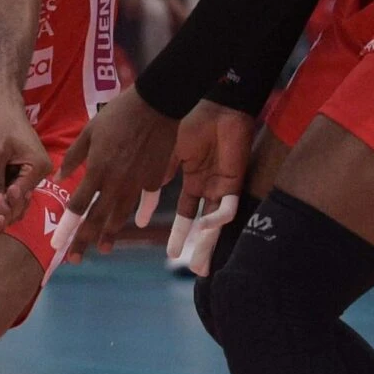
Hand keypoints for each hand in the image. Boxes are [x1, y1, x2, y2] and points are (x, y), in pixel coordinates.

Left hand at [0, 101, 49, 222]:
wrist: (5, 107)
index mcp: (38, 167)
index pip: (20, 195)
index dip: (2, 204)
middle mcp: (43, 172)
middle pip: (22, 197)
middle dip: (4, 205)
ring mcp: (37, 171)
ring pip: (19, 194)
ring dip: (4, 199)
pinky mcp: (30, 169)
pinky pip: (18, 185)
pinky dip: (5, 191)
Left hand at [54, 87, 181, 256]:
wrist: (155, 104)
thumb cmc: (117, 114)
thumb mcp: (89, 131)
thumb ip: (74, 157)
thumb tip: (60, 178)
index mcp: (97, 170)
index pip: (77, 206)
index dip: (67, 227)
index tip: (57, 245)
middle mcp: (116, 182)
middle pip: (97, 218)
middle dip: (84, 240)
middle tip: (73, 259)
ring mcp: (137, 183)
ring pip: (121, 214)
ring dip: (110, 233)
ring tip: (103, 249)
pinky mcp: (154, 178)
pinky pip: (146, 201)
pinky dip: (142, 213)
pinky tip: (138, 225)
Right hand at [169, 100, 253, 270]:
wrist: (213, 103)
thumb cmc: (190, 122)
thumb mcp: (166, 158)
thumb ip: (154, 183)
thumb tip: (140, 208)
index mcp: (194, 181)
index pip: (185, 215)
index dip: (178, 235)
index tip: (172, 254)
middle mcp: (209, 188)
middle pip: (203, 224)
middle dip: (197, 248)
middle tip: (192, 270)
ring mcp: (222, 186)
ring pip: (216, 223)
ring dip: (208, 244)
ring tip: (199, 266)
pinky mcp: (233, 182)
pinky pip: (225, 208)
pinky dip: (215, 220)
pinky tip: (202, 227)